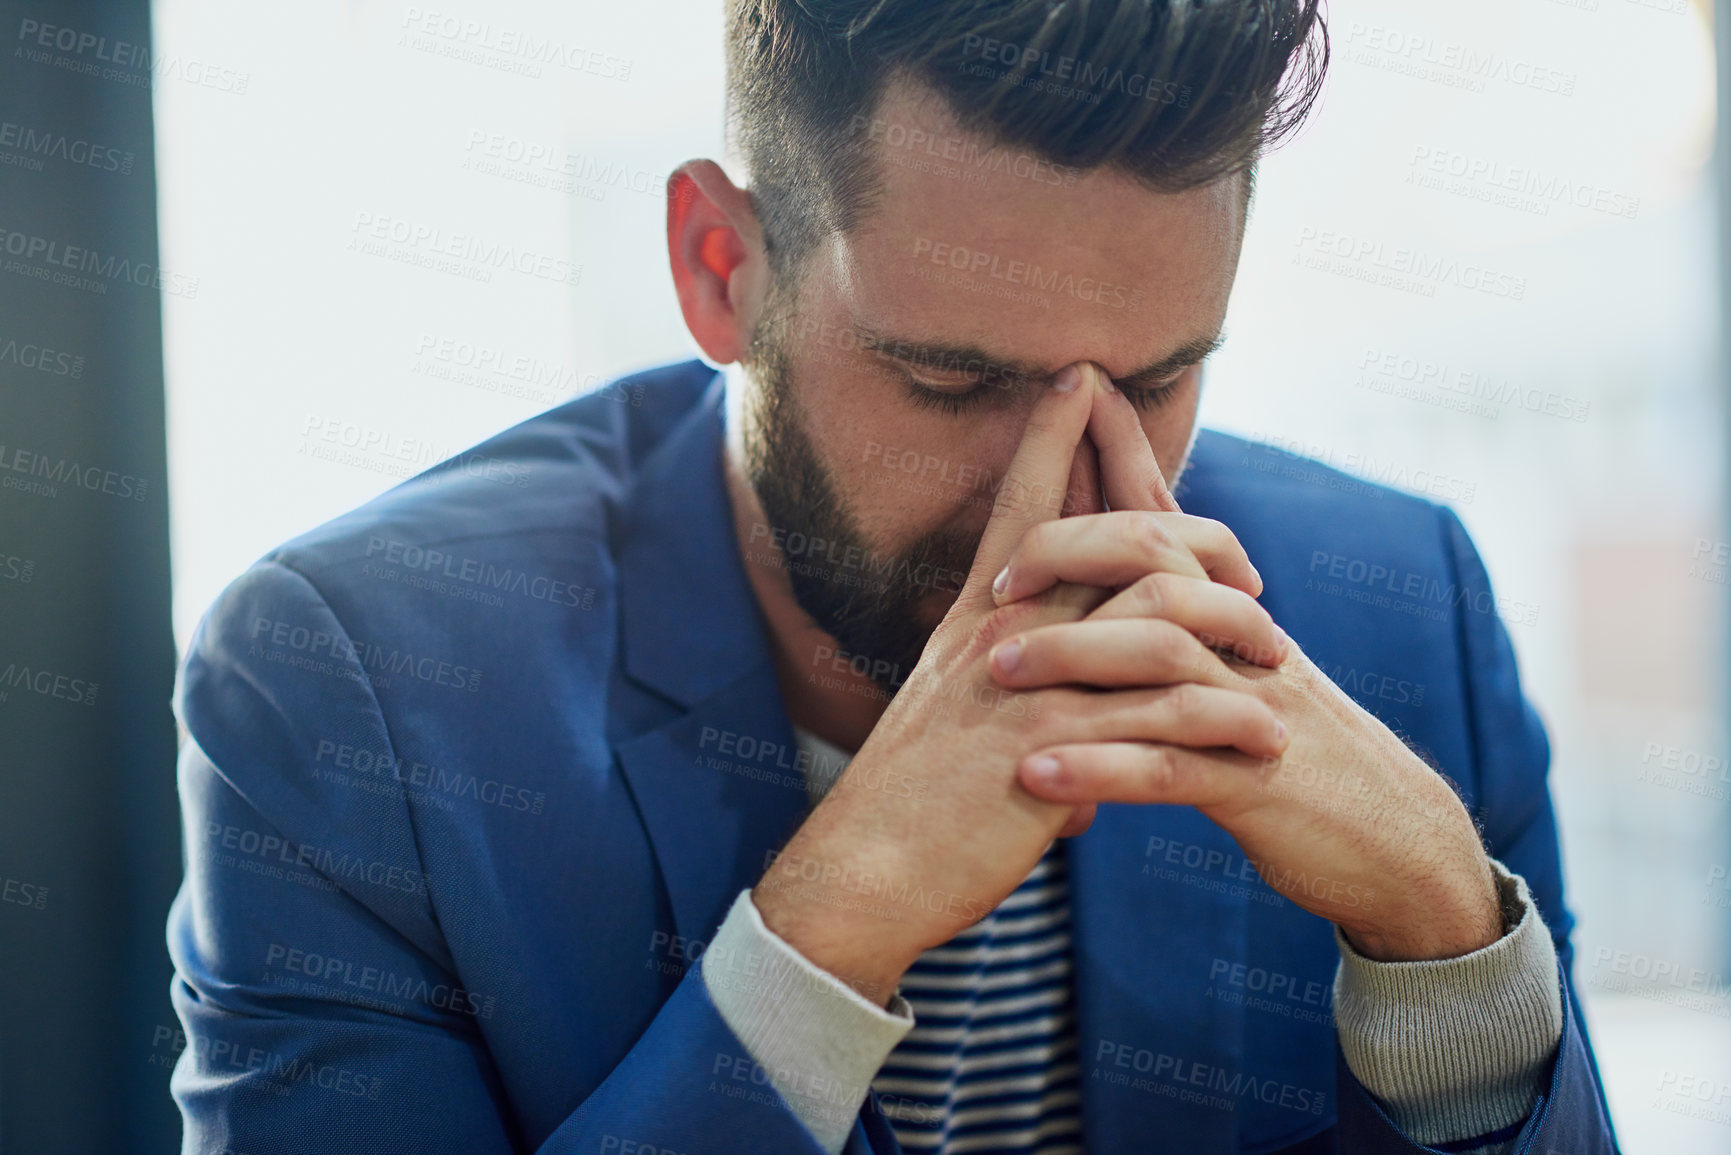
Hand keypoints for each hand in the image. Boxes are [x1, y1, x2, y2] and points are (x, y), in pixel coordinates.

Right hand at [750, 366, 1287, 1004]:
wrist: (862, 871)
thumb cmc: (907, 806)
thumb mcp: (949, 729)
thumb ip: (1006, 707)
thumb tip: (1065, 745)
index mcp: (976, 623)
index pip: (1020, 508)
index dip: (1049, 436)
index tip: (1079, 376)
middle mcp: (1002, 635)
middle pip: (1109, 539)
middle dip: (1193, 534)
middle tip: (1250, 565)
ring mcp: (1028, 685)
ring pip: (1155, 614)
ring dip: (1230, 626)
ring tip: (1278, 655)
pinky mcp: (1053, 748)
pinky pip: (1162, 712)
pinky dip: (1224, 720)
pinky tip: (1264, 738)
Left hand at [1000, 363, 1501, 961]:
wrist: (1391, 840)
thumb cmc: (1291, 747)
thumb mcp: (1244, 665)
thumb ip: (1187, 605)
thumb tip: (1130, 543)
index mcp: (1234, 613)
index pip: (1170, 520)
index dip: (1118, 459)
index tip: (1070, 398)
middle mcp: (1246, 644)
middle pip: (1160, 569)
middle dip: (1075, 556)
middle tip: (1000, 585)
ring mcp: (1252, 710)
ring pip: (1160, 660)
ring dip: (1071, 658)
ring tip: (995, 670)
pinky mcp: (1255, 786)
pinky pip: (1168, 768)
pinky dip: (1097, 769)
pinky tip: (1037, 775)